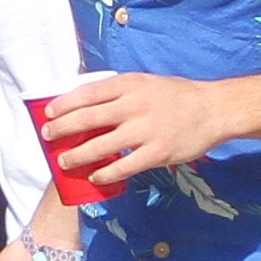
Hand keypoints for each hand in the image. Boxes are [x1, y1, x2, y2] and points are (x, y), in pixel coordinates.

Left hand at [40, 71, 229, 185]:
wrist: (214, 109)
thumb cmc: (177, 96)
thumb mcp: (147, 82)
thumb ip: (121, 91)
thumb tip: (89, 101)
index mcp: (130, 84)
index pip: (88, 93)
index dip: (64, 104)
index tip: (48, 113)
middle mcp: (135, 105)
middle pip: (87, 119)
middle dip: (61, 130)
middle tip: (47, 137)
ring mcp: (145, 130)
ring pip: (100, 146)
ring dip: (77, 155)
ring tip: (64, 161)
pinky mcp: (157, 153)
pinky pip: (122, 167)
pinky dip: (104, 174)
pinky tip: (94, 177)